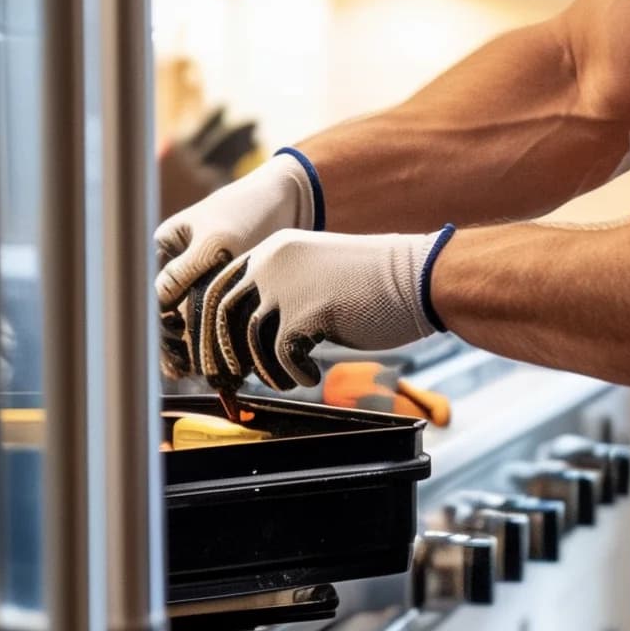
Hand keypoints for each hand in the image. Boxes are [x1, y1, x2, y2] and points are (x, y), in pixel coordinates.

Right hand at [155, 152, 316, 377]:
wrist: (291, 199)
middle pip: (171, 313)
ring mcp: (205, 279)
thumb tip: (157, 301)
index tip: (174, 348)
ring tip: (206, 372)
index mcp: (167, 249)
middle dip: (177, 345)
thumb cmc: (248, 212)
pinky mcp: (228, 290)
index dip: (161, 326)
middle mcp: (181, 266)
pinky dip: (222, 342)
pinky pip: (218, 321)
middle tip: (185, 370)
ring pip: (194, 322)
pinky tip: (229, 363)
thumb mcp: (216, 241)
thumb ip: (185, 271)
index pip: (156, 295)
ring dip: (198, 349)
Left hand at [193, 227, 450, 389]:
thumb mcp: (316, 277)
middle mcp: (272, 262)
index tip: (216, 354)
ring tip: (286, 380)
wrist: (418, 277)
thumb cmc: (373, 284)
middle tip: (229, 380)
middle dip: (220, 352)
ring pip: (249, 339)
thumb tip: (247, 340)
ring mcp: (288, 285)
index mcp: (272, 250)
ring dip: (264, 369)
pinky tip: (312, 374)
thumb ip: (281, 295)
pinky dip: (294, 373)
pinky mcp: (308, 312)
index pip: (219, 286)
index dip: (210, 326)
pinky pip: (282, 356)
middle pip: (221, 312)